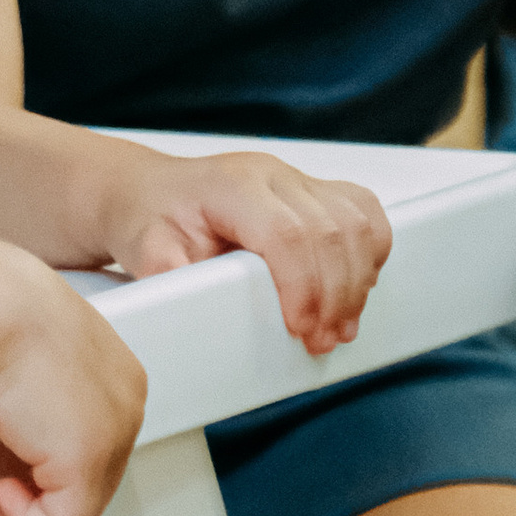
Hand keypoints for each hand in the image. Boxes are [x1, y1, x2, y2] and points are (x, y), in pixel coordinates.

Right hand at [0, 262, 146, 515]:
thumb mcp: (16, 344)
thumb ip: (27, 385)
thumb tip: (1, 428)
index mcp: (114, 370)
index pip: (88, 437)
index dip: (40, 461)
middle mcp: (125, 402)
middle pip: (85, 475)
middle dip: (32, 491)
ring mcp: (112, 434)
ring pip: (74, 508)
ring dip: (22, 514)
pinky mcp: (85, 463)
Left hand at [104, 149, 390, 357]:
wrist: (149, 193)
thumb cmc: (150, 219)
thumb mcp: (144, 247)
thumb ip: (166, 271)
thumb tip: (190, 299)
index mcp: (230, 185)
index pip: (286, 232)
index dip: (302, 285)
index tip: (300, 329)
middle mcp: (270, 175)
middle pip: (330, 232)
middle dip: (334, 296)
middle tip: (321, 341)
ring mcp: (297, 179)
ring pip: (356, 222)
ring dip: (358, 281)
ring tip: (340, 327)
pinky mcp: (314, 190)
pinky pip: (364, 212)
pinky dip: (371, 252)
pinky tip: (355, 288)